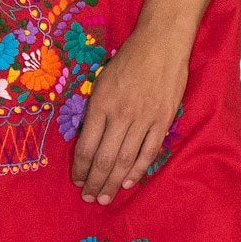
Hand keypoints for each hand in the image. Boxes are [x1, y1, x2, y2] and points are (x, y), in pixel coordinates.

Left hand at [71, 25, 188, 204]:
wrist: (161, 43)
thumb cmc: (128, 60)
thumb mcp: (102, 82)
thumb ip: (96, 111)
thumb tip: (90, 140)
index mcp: (101, 104)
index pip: (86, 146)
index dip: (80, 168)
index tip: (76, 180)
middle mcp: (121, 114)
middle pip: (105, 159)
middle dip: (94, 182)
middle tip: (89, 198)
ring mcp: (144, 119)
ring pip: (126, 160)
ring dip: (113, 182)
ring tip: (105, 197)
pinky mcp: (163, 120)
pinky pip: (149, 152)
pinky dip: (138, 170)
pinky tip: (128, 183)